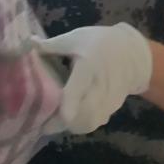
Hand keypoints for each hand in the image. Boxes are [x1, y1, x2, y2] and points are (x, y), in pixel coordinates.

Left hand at [37, 23, 152, 133]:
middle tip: (43, 123)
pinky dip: (82, 124)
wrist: (135, 55)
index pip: (76, 93)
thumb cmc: (102, 43)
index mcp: (88, 68)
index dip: (65, 109)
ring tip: (57, 121)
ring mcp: (108, 101)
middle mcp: (99, 88)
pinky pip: (95, 122)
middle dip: (60, 124)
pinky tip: (73, 117)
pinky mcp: (111, 109)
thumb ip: (52, 46)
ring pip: (88, 124)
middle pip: (81, 116)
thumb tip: (28, 43)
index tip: (50, 121)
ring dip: (71, 126)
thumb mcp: (76, 38)